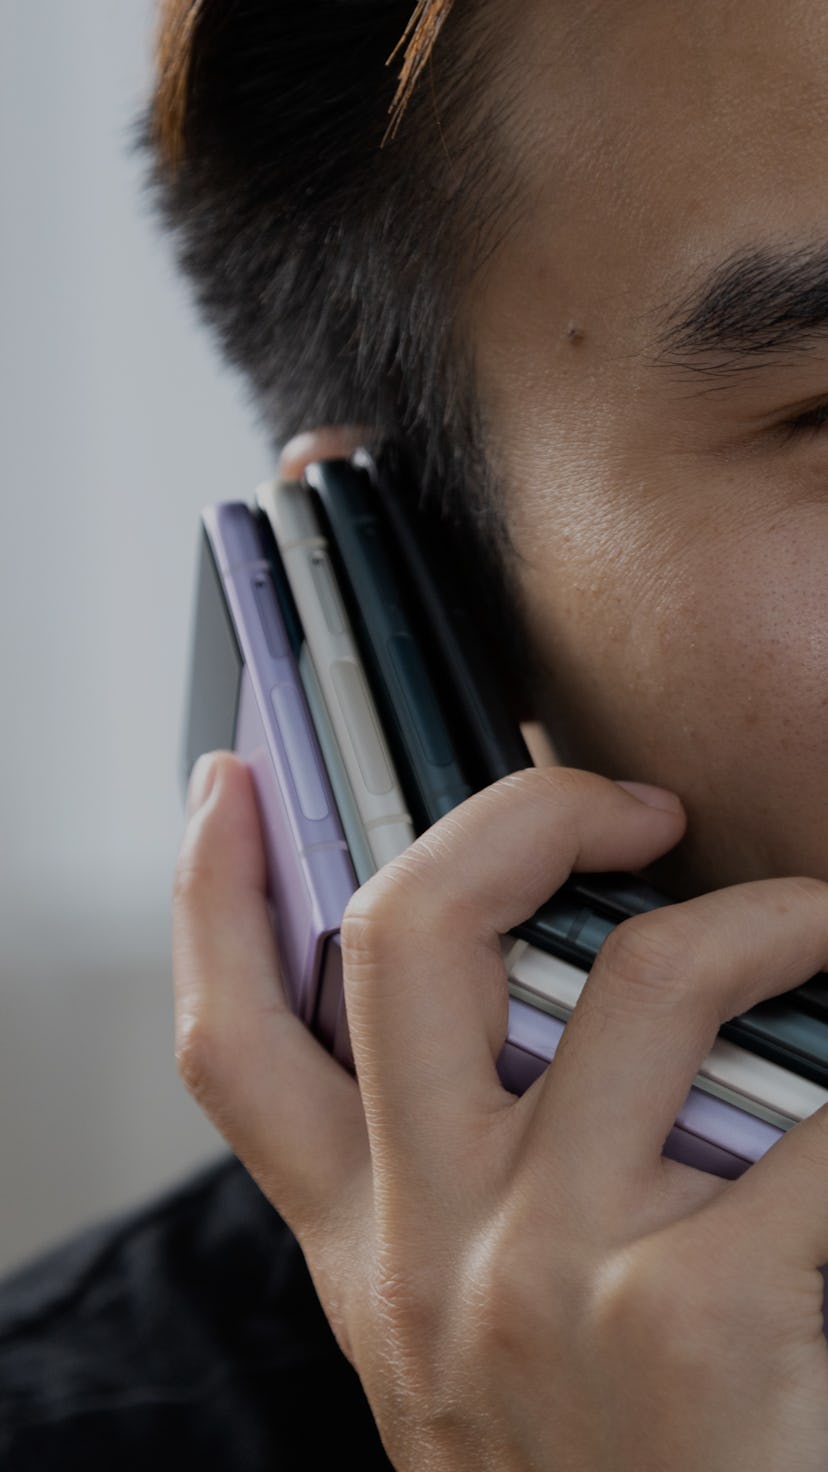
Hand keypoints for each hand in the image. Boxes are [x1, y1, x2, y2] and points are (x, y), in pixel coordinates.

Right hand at [173, 754, 827, 1470]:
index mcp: (364, 1242)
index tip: (230, 793)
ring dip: (764, 918)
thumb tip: (515, 1017)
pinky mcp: (691, 1318)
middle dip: (516, 818)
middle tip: (617, 808)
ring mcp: (549, 1272)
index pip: (233, 1039)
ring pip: (647, 981)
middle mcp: (429, 1242)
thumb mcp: (451, 1337)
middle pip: (407, 939)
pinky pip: (820, 1126)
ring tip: (815, 923)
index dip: (210, 893)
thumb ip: (450, 1184)